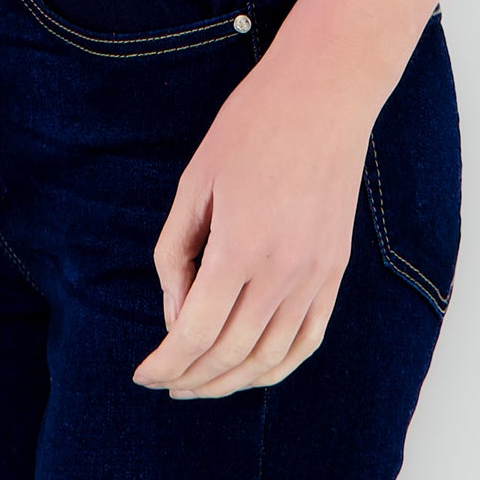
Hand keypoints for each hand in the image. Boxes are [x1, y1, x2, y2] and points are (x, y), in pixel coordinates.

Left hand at [131, 36, 373, 399]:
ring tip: (200, 383)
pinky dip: (277, 366)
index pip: (195, 333)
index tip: (142, 374)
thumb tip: (174, 314)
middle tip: (165, 382)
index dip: (165, 363)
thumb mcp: (195, 183)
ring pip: (271, 358)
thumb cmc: (251, 127)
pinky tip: (251, 371)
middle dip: (191, 378)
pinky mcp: (336, 271)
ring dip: (231, 381)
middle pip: (230, 353)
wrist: (325, 95)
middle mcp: (283, 272)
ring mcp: (317, 275)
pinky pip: (308, 340)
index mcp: (240, 247)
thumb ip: (177, 253)